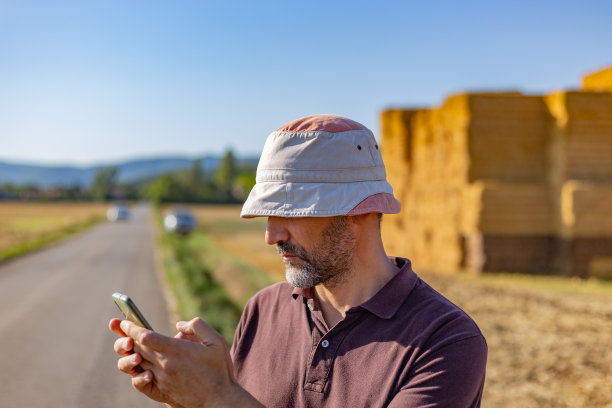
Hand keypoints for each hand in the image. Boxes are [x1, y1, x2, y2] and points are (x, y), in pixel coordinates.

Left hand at [109, 317, 261, 407]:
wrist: (219, 399)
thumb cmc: (219, 369)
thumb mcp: (216, 341)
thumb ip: (198, 327)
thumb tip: (179, 325)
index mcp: (178, 351)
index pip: (146, 337)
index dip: (133, 328)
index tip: (126, 321)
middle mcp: (166, 365)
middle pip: (138, 348)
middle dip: (127, 337)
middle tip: (122, 328)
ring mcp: (162, 380)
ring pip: (137, 363)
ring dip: (131, 353)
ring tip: (131, 346)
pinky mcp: (161, 392)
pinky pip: (139, 382)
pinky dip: (136, 372)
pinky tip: (140, 365)